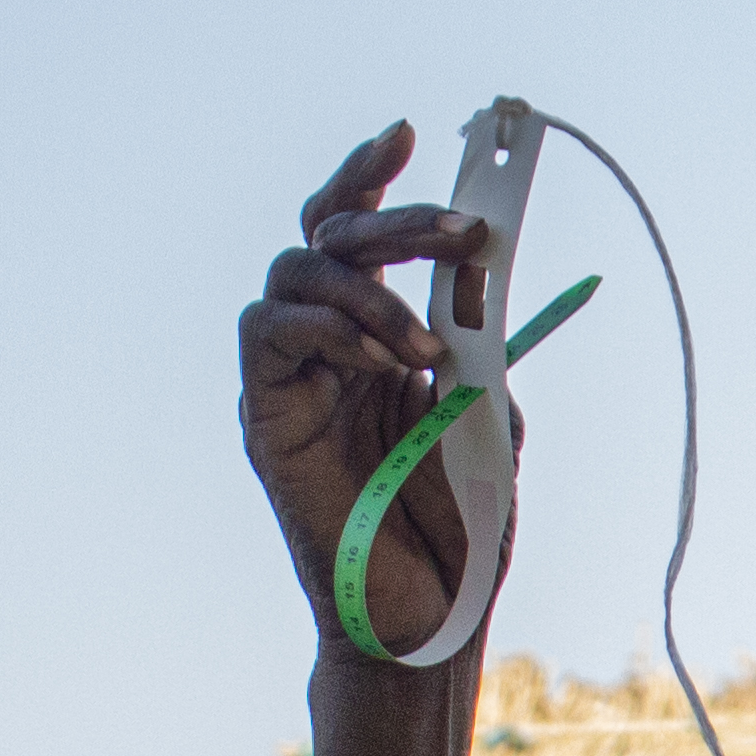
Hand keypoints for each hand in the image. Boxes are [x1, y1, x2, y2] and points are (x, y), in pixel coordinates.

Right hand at [238, 126, 496, 657]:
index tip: (407, 132)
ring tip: (424, 340)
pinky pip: (269, 328)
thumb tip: (484, 284)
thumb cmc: (461, 535)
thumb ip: (481, 351)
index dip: (373, 178)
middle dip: (394, 217)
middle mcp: (328, 346)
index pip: (359, 236)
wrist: (429, 623)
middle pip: (330, 235)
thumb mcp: (490, 422)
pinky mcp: (265, 413)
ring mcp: (291, 376)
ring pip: (297, 269)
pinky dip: (329, 324)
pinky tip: (384, 357)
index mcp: (379, 339)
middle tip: (458, 231)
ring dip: (370, 285)